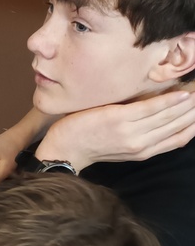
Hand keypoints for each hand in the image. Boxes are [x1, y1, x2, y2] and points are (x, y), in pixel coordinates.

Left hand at [36, 89, 194, 171]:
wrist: (64, 149)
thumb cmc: (89, 142)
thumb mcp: (120, 145)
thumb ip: (139, 135)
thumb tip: (155, 118)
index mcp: (143, 151)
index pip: (179, 139)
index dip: (194, 124)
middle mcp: (142, 145)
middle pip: (178, 126)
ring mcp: (131, 133)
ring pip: (168, 117)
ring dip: (188, 104)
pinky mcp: (119, 120)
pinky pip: (150, 109)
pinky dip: (168, 101)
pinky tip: (181, 93)